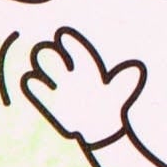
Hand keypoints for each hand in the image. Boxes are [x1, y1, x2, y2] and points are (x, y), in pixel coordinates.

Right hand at [16, 26, 138, 148]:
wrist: (102, 130)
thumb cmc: (112, 107)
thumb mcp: (119, 93)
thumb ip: (125, 81)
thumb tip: (135, 69)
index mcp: (86, 67)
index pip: (75, 49)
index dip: (69, 42)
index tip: (62, 36)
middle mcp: (70, 75)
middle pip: (53, 55)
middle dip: (49, 52)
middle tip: (52, 55)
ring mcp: (59, 88)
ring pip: (42, 70)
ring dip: (40, 68)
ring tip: (44, 75)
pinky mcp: (50, 103)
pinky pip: (36, 91)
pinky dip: (31, 86)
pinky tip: (31, 82)